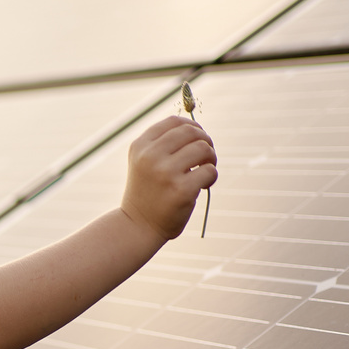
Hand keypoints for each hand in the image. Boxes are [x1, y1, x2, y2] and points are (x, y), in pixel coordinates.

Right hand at [120, 115, 216, 240]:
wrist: (137, 226)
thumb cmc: (147, 192)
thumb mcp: (145, 162)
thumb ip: (163, 143)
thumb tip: (196, 128)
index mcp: (140, 146)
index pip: (174, 122)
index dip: (192, 127)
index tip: (197, 139)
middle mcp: (150, 156)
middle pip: (191, 132)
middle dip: (205, 141)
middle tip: (205, 157)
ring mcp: (165, 173)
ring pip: (203, 148)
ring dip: (211, 158)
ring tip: (204, 170)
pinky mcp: (180, 190)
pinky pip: (209, 171)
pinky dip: (211, 177)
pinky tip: (202, 186)